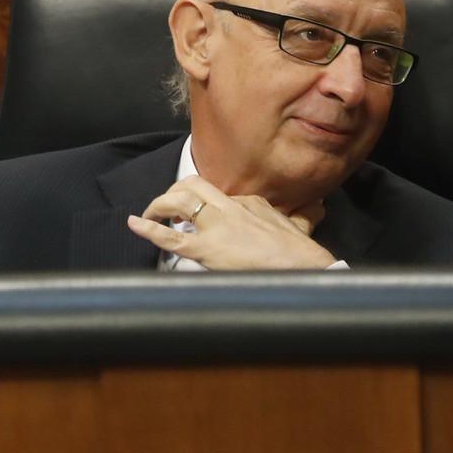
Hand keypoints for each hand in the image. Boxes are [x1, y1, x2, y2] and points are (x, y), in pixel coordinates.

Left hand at [126, 175, 335, 269]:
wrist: (303, 268)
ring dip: (158, 206)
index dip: (204, 205)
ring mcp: (216, 226)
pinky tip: (135, 224)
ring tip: (150, 216)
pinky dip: (148, 229)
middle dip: (174, 192)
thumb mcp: (300, 225)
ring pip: (177, 201)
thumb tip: (317, 209)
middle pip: (192, 184)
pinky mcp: (206, 248)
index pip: (218, 195)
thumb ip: (300, 216)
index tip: (198, 216)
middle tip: (168, 208)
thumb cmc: (302, 253)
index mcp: (248, 202)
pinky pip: (169, 236)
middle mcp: (229, 206)